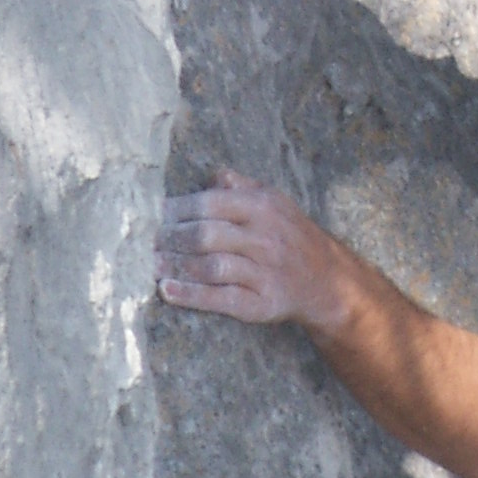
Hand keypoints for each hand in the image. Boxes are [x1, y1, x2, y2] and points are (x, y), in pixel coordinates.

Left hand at [156, 170, 352, 332]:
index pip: (212, 203)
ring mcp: (264, 273)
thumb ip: (243, 187)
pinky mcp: (261, 303)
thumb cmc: (293, 236)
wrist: (328, 281)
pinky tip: (168, 290)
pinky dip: (191, 295)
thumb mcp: (276, 202)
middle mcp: (265, 239)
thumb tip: (213, 174)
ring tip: (150, 265)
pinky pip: (221, 299)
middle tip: (148, 241)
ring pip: (212, 267)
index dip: (179, 208)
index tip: (154, 213)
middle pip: (207, 235)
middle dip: (172, 238)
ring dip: (176, 266)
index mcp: (263, 208)